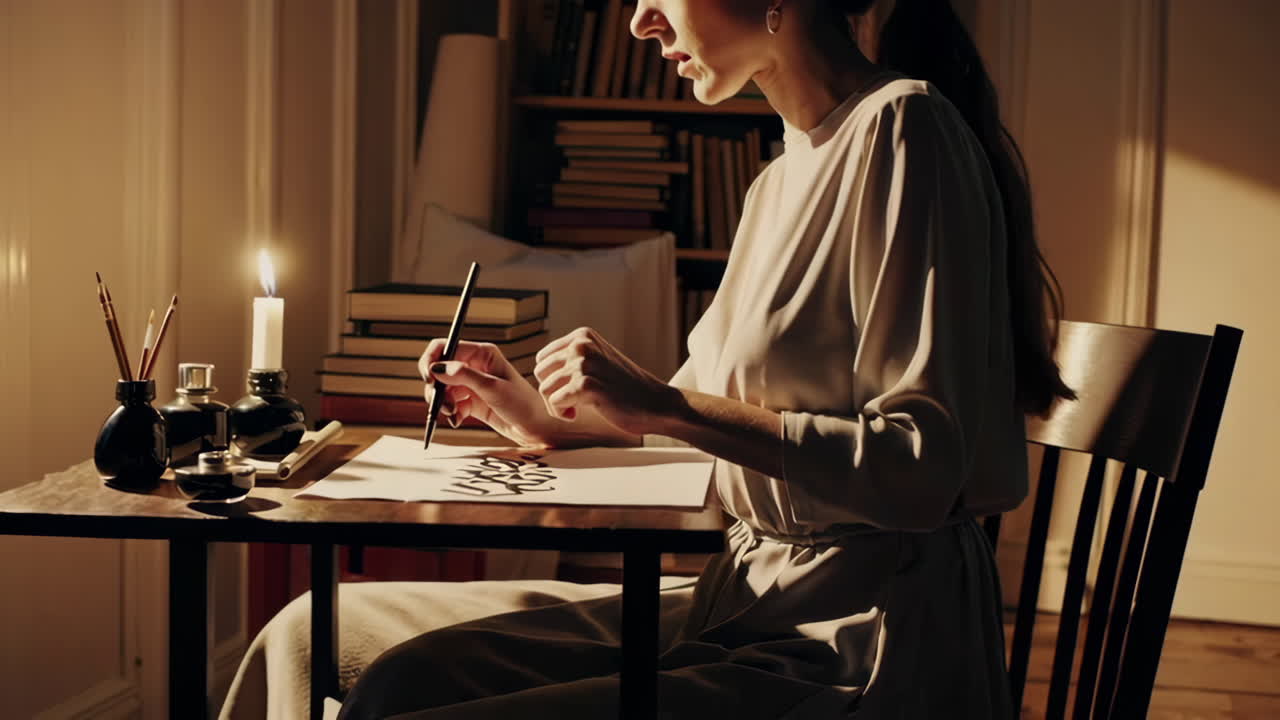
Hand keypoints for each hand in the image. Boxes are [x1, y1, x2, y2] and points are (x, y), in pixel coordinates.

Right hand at [419, 340, 556, 446]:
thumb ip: (464, 376)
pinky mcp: (471, 401)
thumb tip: (437, 368)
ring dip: (441, 402)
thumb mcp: (493, 388)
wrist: (536, 428)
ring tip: (452, 414)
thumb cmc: (522, 404)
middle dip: (435, 387)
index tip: (429, 379)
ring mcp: (472, 384)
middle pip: (439, 369)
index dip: (431, 360)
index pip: (445, 346)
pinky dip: (451, 413)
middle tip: (439, 404)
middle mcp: (474, 366)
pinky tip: (458, 420)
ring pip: (442, 389)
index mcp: (482, 354)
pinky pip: (450, 404)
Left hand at [533, 327, 677, 436]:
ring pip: (544, 389)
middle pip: (540, 373)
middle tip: (573, 403)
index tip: (572, 391)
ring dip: (557, 406)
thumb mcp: (597, 361)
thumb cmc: (625, 389)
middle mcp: (581, 344)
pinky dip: (562, 414)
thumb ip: (572, 358)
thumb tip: (538, 368)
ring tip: (577, 410)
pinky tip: (578, 415)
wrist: (656, 404)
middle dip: (552, 392)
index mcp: (583, 335)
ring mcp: (584, 363)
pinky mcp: (586, 384)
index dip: (553, 380)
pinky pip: (554, 402)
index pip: (543, 359)